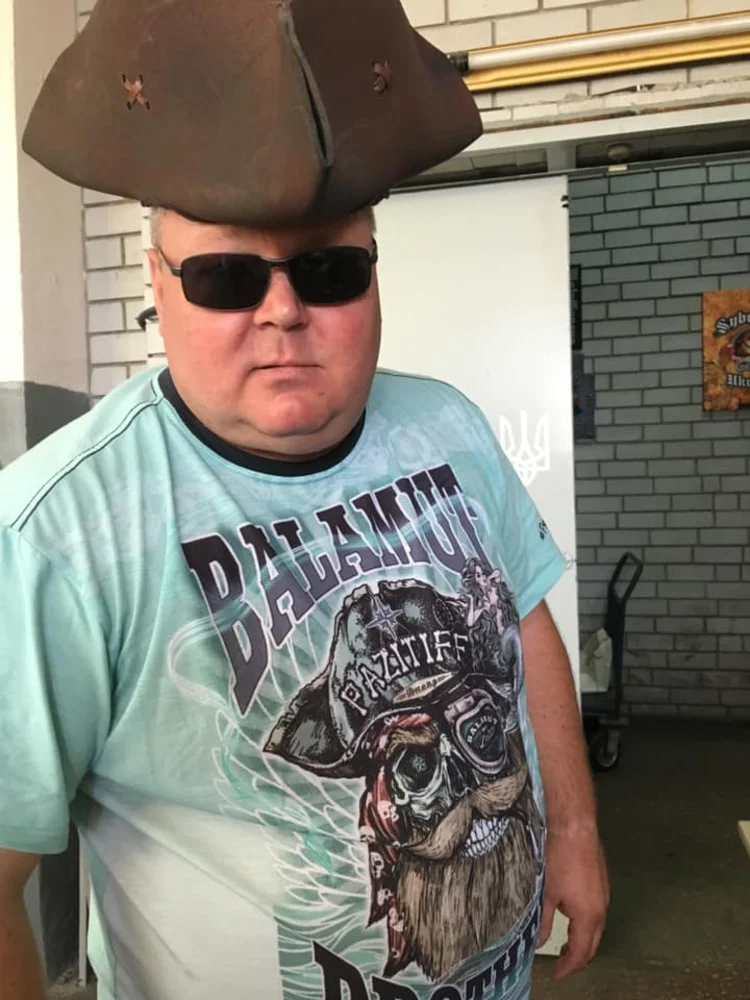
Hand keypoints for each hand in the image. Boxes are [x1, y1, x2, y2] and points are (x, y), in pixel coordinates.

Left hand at [538, 826, 609, 979]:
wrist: (574, 826)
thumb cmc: (559, 858)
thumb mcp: (546, 893)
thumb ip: (544, 921)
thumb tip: (539, 941)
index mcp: (588, 916)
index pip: (580, 952)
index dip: (568, 967)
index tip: (557, 974)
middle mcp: (601, 909)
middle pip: (592, 944)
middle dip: (578, 958)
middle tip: (561, 964)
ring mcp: (604, 894)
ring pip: (596, 928)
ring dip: (582, 940)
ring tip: (564, 945)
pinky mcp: (602, 881)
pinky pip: (597, 911)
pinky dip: (586, 923)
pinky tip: (572, 917)